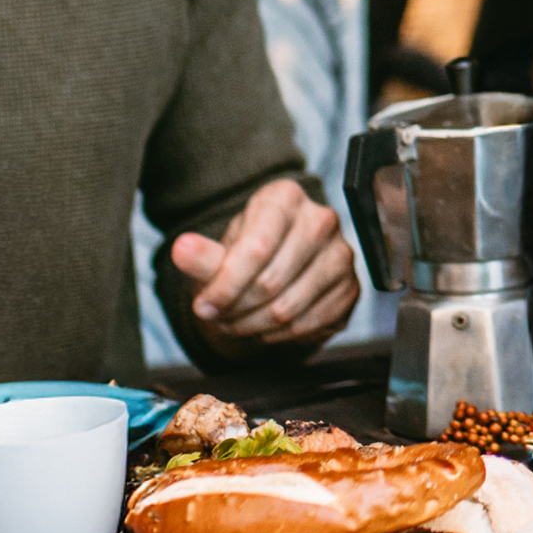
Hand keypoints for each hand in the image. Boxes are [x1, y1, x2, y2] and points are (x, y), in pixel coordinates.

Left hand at [170, 178, 361, 347]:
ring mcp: (341, 255)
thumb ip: (201, 254)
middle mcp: (322, 220)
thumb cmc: (247, 254)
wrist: (276, 266)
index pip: (256, 250)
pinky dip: (279, 335)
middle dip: (236, 309)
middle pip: (271, 282)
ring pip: (288, 309)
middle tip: (220, 316)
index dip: (225, 285)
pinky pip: (309, 325)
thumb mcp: (220, 251)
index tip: (205, 305)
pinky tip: (266, 326)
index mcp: (286, 197)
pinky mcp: (350, 288)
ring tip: (238, 322)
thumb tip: (182, 249)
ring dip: (253, 326)